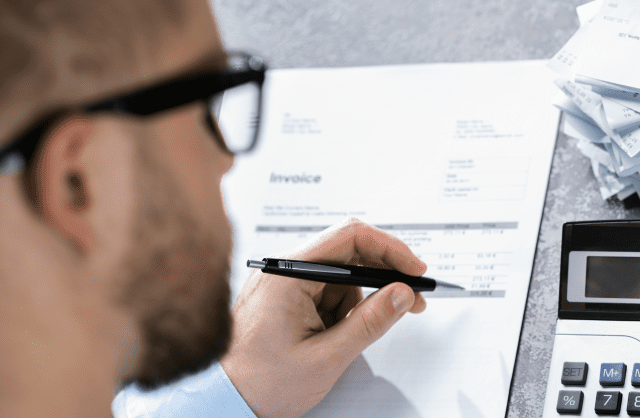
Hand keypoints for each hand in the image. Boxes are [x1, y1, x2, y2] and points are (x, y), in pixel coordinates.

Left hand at [222, 217, 427, 417]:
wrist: (223, 401)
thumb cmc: (261, 383)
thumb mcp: (327, 357)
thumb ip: (369, 322)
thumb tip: (402, 294)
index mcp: (288, 274)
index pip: (349, 237)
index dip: (390, 249)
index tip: (416, 270)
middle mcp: (283, 269)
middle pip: (348, 252)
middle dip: (382, 278)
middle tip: (410, 301)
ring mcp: (283, 280)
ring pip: (341, 276)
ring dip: (356, 303)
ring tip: (342, 339)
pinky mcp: (285, 295)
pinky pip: (326, 291)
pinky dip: (340, 312)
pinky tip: (330, 337)